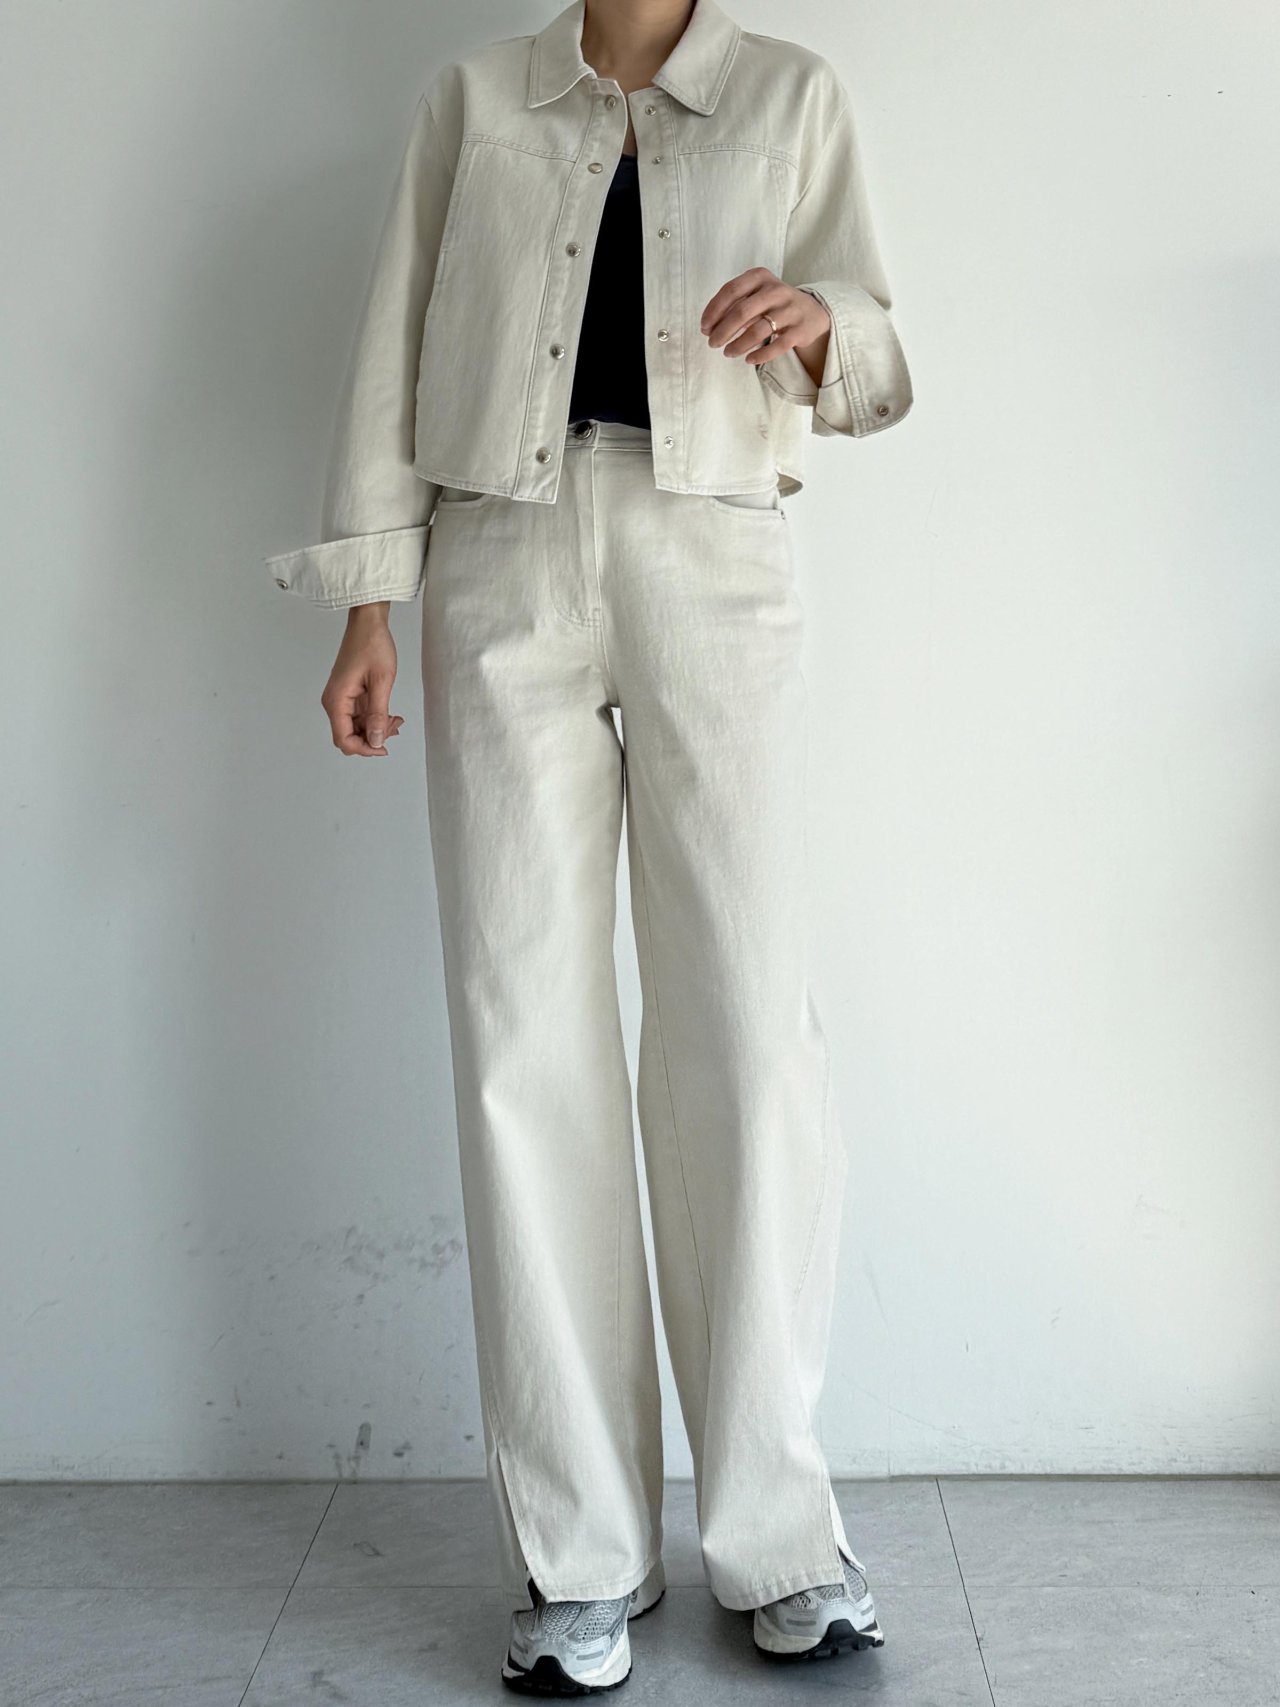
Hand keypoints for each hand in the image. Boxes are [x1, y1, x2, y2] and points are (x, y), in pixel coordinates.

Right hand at [320, 602, 405, 756]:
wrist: (368, 623)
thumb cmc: (372, 644)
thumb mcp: (381, 681)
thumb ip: (378, 714)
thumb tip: (376, 740)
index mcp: (336, 700)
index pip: (343, 740)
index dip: (364, 749)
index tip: (384, 746)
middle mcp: (334, 702)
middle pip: (349, 736)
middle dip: (372, 738)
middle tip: (395, 726)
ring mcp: (341, 699)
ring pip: (356, 728)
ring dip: (376, 728)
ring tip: (396, 718)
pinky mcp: (349, 695)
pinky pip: (359, 716)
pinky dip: (375, 718)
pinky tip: (390, 714)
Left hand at [699, 268, 830, 384]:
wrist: (812, 311)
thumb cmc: (774, 304)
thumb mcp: (755, 295)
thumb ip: (733, 306)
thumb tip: (708, 328)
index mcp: (760, 277)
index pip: (731, 291)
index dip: (714, 311)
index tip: (704, 328)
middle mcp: (776, 290)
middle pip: (742, 312)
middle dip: (723, 331)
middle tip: (712, 344)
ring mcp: (789, 310)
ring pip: (758, 331)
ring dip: (738, 345)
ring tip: (728, 352)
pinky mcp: (799, 330)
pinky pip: (776, 346)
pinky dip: (760, 356)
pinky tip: (748, 359)